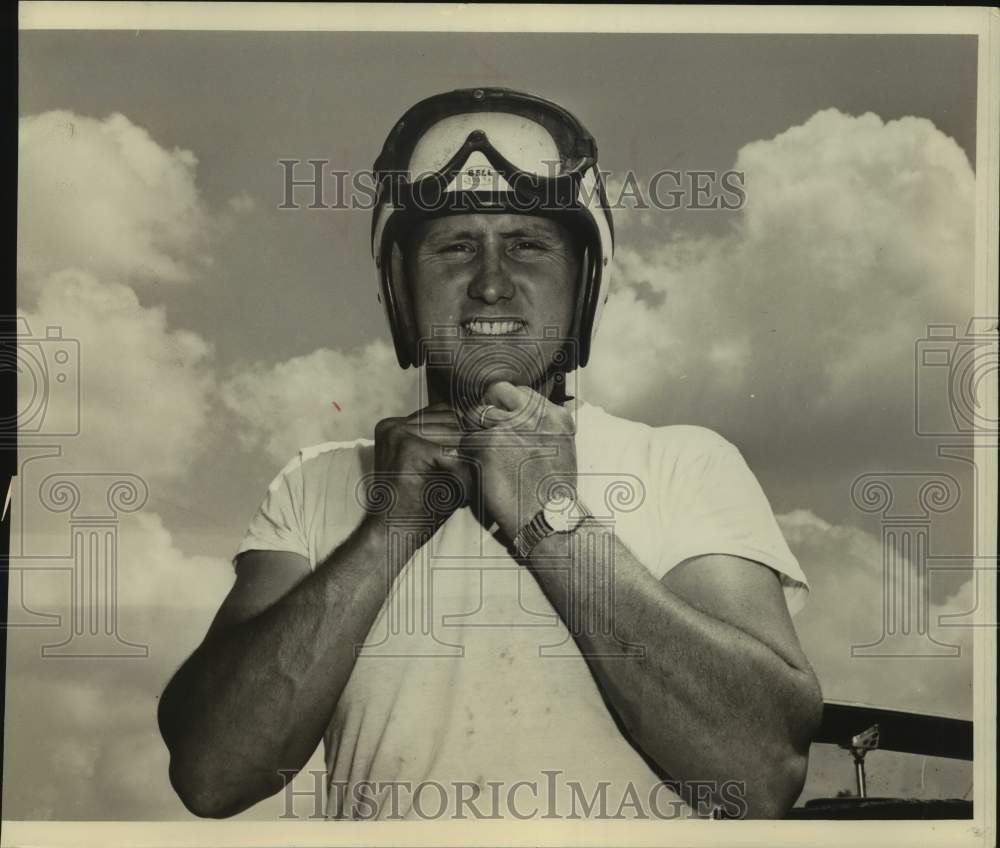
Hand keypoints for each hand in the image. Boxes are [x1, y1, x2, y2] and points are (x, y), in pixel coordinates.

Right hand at [368, 402, 473, 530]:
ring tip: (472, 482)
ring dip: (467, 459)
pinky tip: (463, 492)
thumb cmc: (420, 503)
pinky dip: (461, 474)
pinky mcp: (407, 447)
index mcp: (397, 425)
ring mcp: (398, 432)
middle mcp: (394, 424)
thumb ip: (455, 444)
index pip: (444, 414)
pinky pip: (450, 453)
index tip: (480, 452)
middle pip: (450, 419)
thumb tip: (487, 428)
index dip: (465, 433)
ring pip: (453, 434)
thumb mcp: (439, 466)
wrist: (393, 531)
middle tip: (481, 469)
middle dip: (469, 443)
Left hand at [460, 381, 576, 538]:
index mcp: (555, 415)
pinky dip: (468, 454)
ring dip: (476, 433)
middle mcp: (533, 415)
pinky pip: (466, 440)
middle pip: (496, 393)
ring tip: (485, 456)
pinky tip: (480, 470)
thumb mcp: (561, 448)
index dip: (506, 404)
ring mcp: (509, 426)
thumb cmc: (552, 491)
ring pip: (476, 415)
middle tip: (486, 432)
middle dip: (488, 410)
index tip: (501, 420)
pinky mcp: (488, 442)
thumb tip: (519, 418)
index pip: (520, 391)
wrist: (547, 517)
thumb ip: (542, 427)